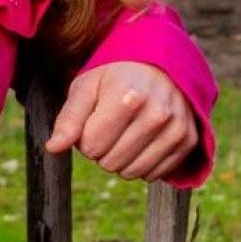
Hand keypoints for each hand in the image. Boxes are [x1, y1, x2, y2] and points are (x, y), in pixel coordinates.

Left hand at [43, 61, 198, 180]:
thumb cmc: (116, 78)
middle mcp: (157, 113)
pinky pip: (153, 175)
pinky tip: (145, 138)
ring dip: (122, 158)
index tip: (96, 117)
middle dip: (103, 148)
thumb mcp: (87, 87)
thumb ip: (69, 118)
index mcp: (128, 96)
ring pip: (131, 173)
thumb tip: (53, 147)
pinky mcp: (187, 140)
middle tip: (112, 123)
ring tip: (128, 130)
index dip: (86, 136)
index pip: (91, 147)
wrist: (161, 66)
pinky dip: (142, 162)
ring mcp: (176, 127)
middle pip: (110, 163)